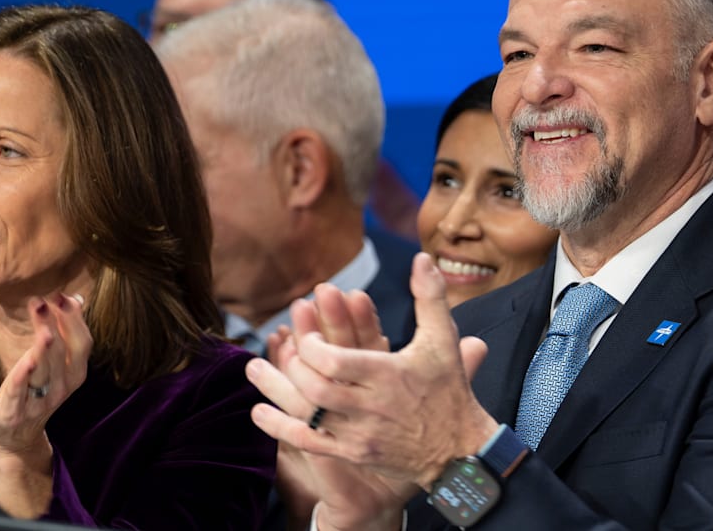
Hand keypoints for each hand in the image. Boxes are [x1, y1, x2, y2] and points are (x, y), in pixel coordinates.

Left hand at [0, 293, 90, 517]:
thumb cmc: (32, 394)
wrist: (12, 440)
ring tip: (41, 313)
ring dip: (44, 340)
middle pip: (65, 351)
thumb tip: (76, 298)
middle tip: (47, 298)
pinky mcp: (13, 412)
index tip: (63, 295)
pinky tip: (28, 357)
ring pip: (45, 368)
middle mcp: (61, 388)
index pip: (82, 342)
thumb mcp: (53, 367)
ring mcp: (38, 402)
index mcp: (74, 375)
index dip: (75, 319)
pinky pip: (19, 390)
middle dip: (58, 322)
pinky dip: (24, 374)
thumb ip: (65, 334)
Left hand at [249, 255, 495, 503]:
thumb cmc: (449, 390)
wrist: (459, 450)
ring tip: (252, 369)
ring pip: (308, 414)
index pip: (337, 360)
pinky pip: (310, 443)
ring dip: (275, 391)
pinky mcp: (354, 453)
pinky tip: (261, 412)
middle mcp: (372, 405)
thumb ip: (431, 297)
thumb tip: (422, 259)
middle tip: (278, 343)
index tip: (306, 334)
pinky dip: (281, 428)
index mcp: (390, 373)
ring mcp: (361, 433)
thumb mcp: (443, 339)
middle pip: (317, 387)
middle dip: (292, 364)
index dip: (313, 345)